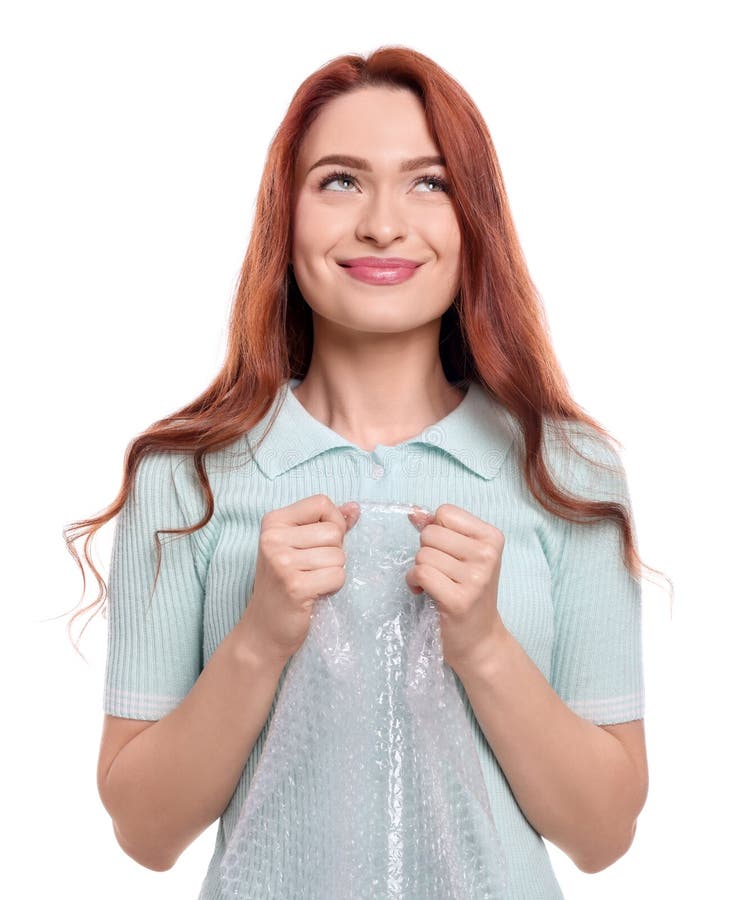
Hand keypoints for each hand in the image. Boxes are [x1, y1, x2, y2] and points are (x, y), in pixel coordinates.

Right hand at [238, 494, 360, 665]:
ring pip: (338, 556)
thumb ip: (328, 524)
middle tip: (311, 569)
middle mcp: (273, 538)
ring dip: (333, 572)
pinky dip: (333, 587)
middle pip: (334, 531)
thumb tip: (355, 508)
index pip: (322, 503)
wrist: (263, 630)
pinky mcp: (295, 586)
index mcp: (273, 522)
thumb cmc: (284, 585)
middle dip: (334, 553)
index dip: (333, 523)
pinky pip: (337, 576)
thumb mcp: (300, 547)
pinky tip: (314, 594)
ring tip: (311, 582)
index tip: (319, 544)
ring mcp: (282, 562)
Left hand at [406, 503, 507, 673]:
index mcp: (492, 537)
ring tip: (434, 583)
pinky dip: (413, 582)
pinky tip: (423, 592)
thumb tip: (414, 513)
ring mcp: (475, 578)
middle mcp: (487, 555)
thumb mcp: (462, 555)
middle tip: (440, 571)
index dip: (437, 531)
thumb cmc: (467, 592)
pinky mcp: (458, 599)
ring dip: (419, 569)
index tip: (446, 552)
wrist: (479, 638)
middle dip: (426, 551)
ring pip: (423, 554)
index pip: (445, 512)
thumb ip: (440, 530)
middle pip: (431, 533)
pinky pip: (420, 573)